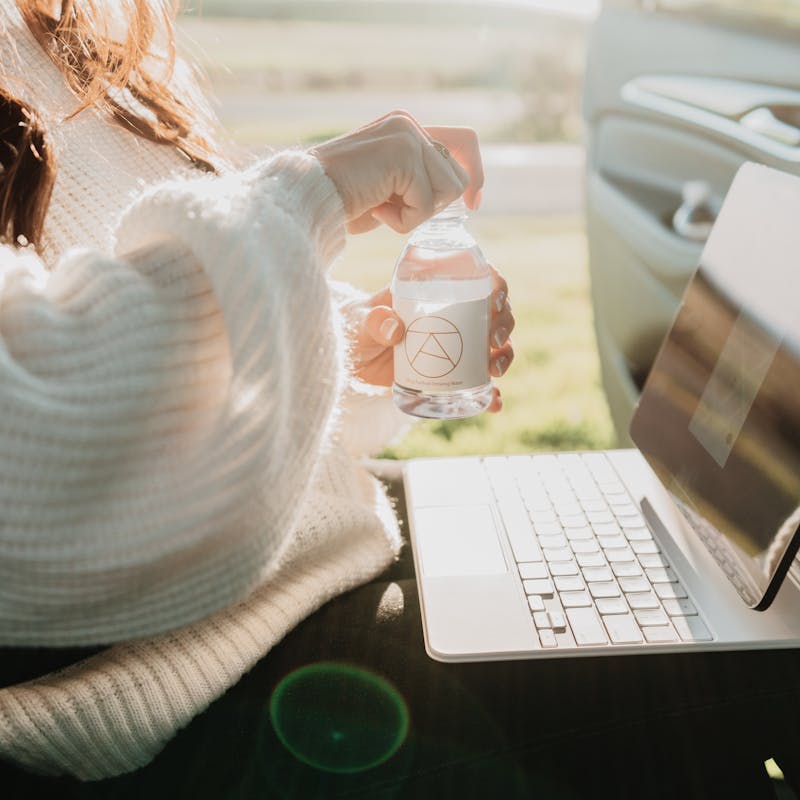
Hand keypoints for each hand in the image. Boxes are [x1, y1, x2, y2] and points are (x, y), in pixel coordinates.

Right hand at [311, 110, 484, 233]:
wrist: (307, 198)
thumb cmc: (340, 200)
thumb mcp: (388, 187)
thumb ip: (415, 180)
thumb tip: (453, 193)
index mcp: (404, 127)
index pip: (462, 141)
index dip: (474, 174)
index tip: (473, 205)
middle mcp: (408, 124)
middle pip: (458, 175)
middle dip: (430, 205)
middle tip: (389, 208)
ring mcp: (407, 135)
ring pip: (447, 190)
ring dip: (415, 213)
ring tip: (380, 207)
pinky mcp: (403, 153)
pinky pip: (426, 203)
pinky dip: (403, 220)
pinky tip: (374, 209)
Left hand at [345, 266, 513, 412]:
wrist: (351, 360)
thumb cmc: (357, 328)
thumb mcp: (362, 320)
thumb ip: (375, 320)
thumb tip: (394, 329)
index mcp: (439, 290)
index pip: (478, 279)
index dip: (496, 287)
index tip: (496, 302)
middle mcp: (455, 314)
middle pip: (495, 313)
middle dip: (504, 325)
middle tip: (495, 341)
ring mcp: (457, 344)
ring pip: (495, 345)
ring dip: (504, 356)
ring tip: (496, 371)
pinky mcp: (453, 372)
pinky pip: (480, 380)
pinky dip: (491, 392)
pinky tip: (494, 402)